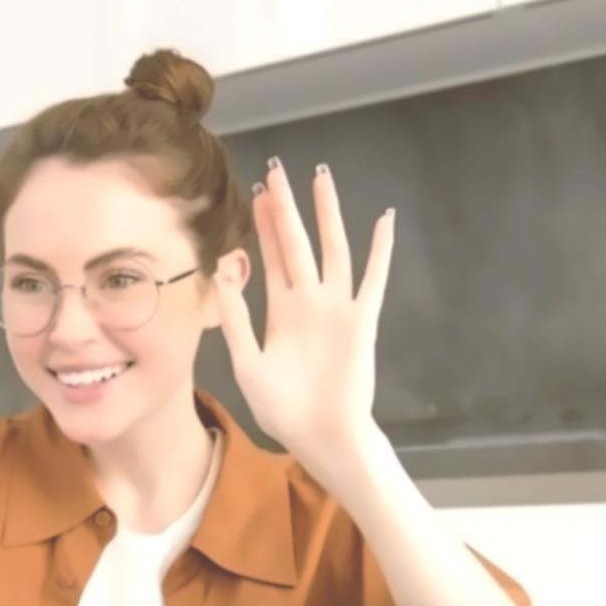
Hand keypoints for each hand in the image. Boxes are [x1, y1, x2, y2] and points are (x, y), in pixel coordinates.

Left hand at [216, 158, 393, 473]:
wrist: (321, 435)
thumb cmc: (284, 407)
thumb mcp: (247, 362)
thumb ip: (236, 318)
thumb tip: (222, 272)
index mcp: (281, 310)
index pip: (270, 256)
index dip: (263, 225)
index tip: (256, 192)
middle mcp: (309, 301)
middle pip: (297, 243)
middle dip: (287, 208)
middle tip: (278, 170)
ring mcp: (337, 308)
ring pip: (333, 249)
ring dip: (327, 215)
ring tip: (321, 178)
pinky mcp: (361, 320)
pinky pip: (373, 279)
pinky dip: (380, 250)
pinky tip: (384, 220)